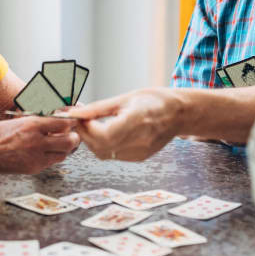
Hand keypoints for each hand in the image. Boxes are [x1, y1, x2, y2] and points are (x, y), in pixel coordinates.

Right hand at [0, 116, 79, 173]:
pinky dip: (54, 156)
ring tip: (60, 143)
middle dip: (74, 137)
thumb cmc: (0, 134)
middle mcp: (37, 142)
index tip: (74, 120)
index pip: (63, 123)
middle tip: (72, 134)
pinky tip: (48, 151)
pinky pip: (53, 162)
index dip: (72, 121)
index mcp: (32, 125)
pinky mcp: (35, 168)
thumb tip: (60, 118)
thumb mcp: (20, 120)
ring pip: (64, 154)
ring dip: (65, 148)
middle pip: (70, 141)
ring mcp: (37, 157)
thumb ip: (40, 120)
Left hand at [64, 88, 182, 160]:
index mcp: (138, 120)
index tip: (80, 117)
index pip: (104, 135)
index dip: (87, 129)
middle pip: (101, 147)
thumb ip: (98, 108)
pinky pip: (113, 155)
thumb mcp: (125, 98)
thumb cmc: (154, 100)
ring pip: (104, 154)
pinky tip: (103, 133)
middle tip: (80, 120)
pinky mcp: (140, 157)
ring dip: (92, 141)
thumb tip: (76, 113)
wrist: (179, 113)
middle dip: (85, 135)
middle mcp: (141, 140)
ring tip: (90, 125)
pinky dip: (103, 146)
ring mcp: (141, 151)